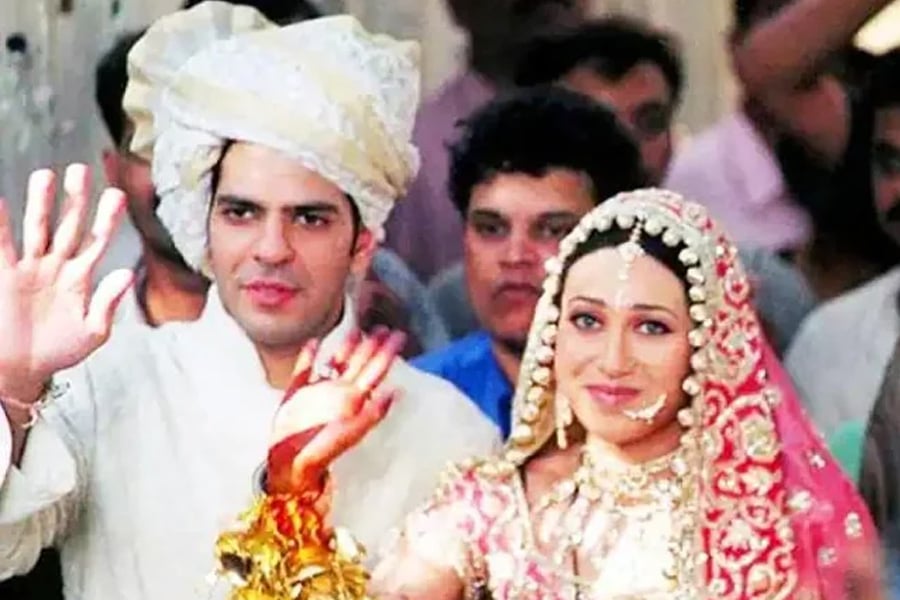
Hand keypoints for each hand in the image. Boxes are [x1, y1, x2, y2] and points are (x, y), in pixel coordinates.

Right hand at [0, 165, 132, 401]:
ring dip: (40, 203)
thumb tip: (127, 273)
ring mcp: (30, 268)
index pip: (97, 241)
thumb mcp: (93, 331)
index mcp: (81, 277)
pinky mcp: (5, 275)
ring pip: (37, 229)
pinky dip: (1, 225)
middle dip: (74, 200)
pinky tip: (1, 202)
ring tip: (46, 175)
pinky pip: (3, 246)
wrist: (23, 369)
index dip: (107, 219)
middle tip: (81, 171)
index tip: (117, 194)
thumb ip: (108, 302)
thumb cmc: (61, 351)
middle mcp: (57, 266)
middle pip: (68, 226)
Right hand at [268, 327, 405, 494]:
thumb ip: (373, 412)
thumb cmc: (322, 450)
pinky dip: (309, 356)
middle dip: (372, 346)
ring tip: (356, 330)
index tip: (397, 335)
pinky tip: (313, 343)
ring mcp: (318, 393)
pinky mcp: (296, 394)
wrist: (290, 463)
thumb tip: (396, 392)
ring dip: (345, 347)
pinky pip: (305, 370)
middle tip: (384, 327)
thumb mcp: (351, 431)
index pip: (374, 371)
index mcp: (354, 400)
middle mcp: (339, 394)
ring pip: (335, 364)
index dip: (386, 353)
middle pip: (360, 364)